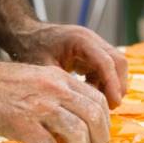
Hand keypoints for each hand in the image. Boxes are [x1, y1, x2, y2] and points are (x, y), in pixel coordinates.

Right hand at [0, 59, 109, 142]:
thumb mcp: (38, 81)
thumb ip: (59, 97)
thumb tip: (77, 124)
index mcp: (61, 79)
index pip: (99, 101)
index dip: (103, 124)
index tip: (94, 137)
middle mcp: (55, 90)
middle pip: (95, 119)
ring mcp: (40, 106)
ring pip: (79, 134)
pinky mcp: (22, 123)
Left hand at [11, 23, 127, 108]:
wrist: (25, 34)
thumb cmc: (30, 48)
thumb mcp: (43, 68)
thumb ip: (61, 85)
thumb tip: (76, 108)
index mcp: (80, 40)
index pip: (106, 62)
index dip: (112, 84)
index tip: (114, 103)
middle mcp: (91, 40)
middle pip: (118, 62)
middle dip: (117, 85)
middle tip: (110, 107)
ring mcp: (93, 45)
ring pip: (115, 66)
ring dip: (112, 85)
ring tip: (100, 103)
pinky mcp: (92, 53)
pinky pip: (106, 69)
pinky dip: (103, 83)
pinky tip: (91, 95)